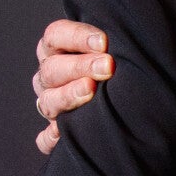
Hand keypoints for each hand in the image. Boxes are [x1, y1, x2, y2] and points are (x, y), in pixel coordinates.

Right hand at [33, 19, 112, 154]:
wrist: (130, 104)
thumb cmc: (123, 64)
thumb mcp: (114, 47)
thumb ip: (113, 41)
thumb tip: (124, 36)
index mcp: (57, 49)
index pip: (55, 35)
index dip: (77, 36)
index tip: (104, 41)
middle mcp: (49, 76)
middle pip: (52, 68)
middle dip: (80, 66)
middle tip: (107, 66)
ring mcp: (50, 104)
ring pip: (48, 101)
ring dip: (68, 95)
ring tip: (91, 91)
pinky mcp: (54, 133)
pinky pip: (45, 140)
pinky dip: (51, 138)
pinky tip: (62, 134)